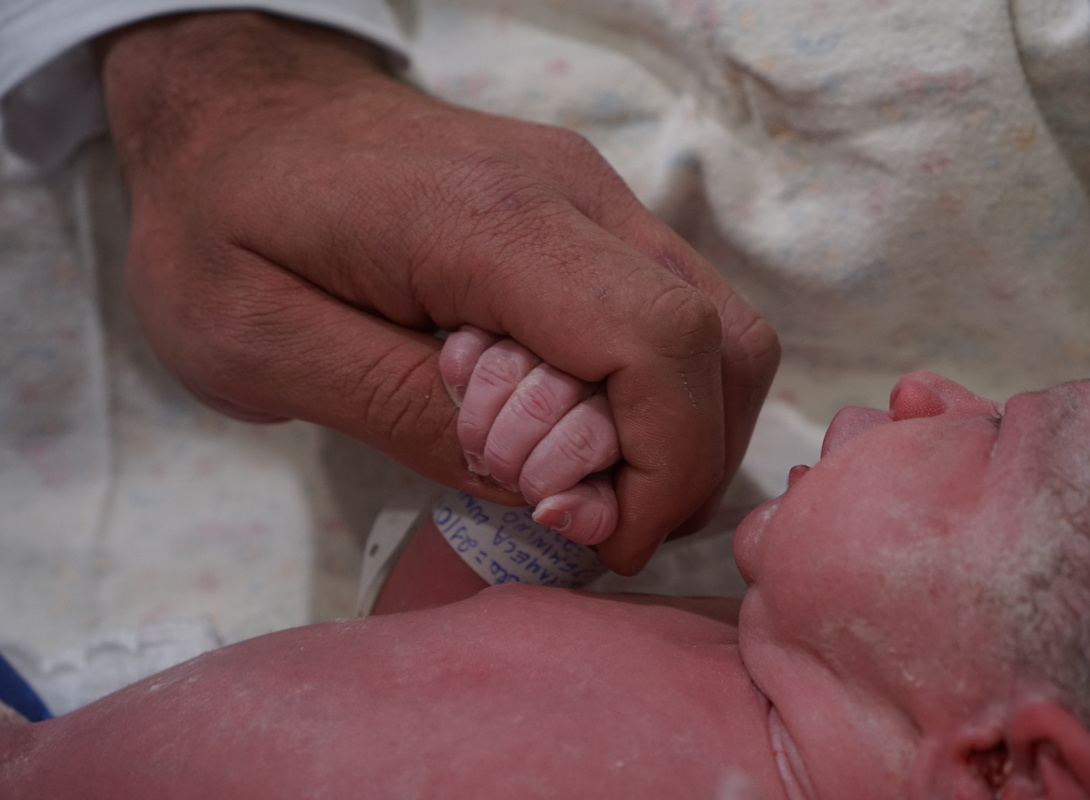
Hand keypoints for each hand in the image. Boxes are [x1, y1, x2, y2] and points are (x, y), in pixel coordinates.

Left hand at [99, 12, 778, 573]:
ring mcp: (590, 192)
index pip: (657, 343)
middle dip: (682, 465)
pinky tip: (567, 427)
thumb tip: (541, 480)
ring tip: (574, 483)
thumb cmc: (221, 218)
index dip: (663, 468)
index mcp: (489, 221)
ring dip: (675, 433)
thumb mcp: (258, 341)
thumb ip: (403, 410)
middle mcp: (572, 191)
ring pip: (715, 329)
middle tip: (587, 521)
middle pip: (721, 341)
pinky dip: (650, 395)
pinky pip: (669, 313)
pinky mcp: (586, 211)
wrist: (236, 107)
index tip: (600, 538)